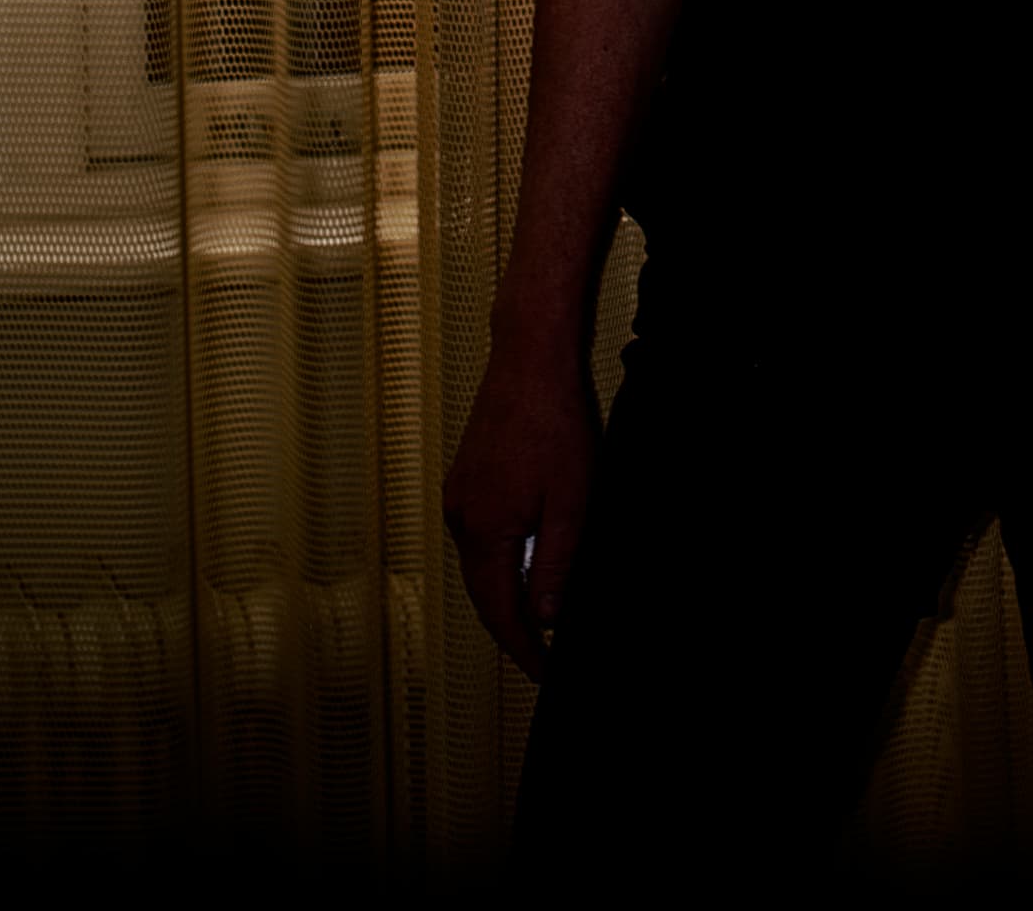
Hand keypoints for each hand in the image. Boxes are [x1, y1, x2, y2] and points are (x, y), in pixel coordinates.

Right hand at [444, 341, 600, 679]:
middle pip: (483, 594)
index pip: (500, 612)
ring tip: (539, 618)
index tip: (545, 673)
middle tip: (543, 657)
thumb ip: (558, 562)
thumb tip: (547, 615)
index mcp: (485, 529)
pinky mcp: (464, 479)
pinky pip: (478, 537)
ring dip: (505, 595)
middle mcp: (461, 517)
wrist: (528, 360)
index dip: (523, 649)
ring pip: (480, 566)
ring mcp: (458, 496)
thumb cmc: (554, 421)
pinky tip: (524, 561)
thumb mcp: (573, 501)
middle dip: (512, 630)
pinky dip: (499, 561)